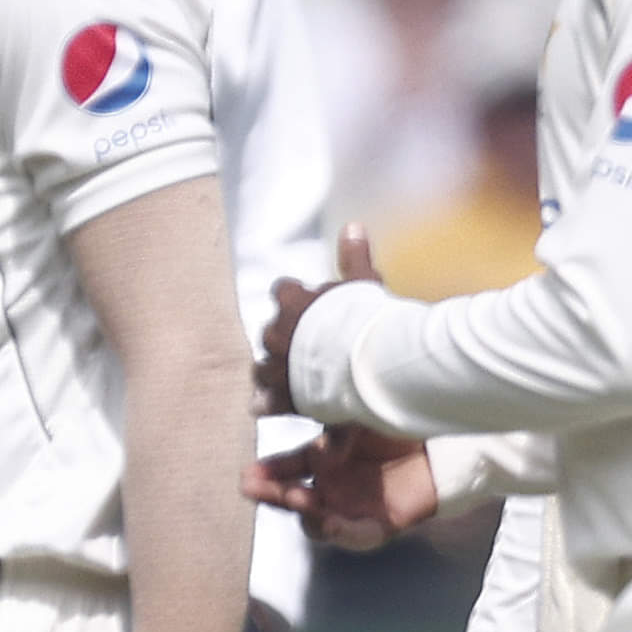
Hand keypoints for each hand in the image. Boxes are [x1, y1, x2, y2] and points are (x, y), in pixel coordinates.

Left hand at [251, 225, 383, 422]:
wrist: (369, 363)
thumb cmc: (366, 320)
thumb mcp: (364, 283)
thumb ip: (354, 256)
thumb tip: (352, 227)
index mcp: (291, 301)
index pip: (282, 291)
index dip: (295, 298)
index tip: (309, 305)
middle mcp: (276, 332)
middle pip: (270, 331)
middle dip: (283, 336)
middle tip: (304, 344)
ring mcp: (277, 366)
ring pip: (262, 367)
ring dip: (272, 369)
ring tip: (286, 375)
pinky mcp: (283, 396)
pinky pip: (264, 401)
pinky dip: (266, 402)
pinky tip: (267, 404)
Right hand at [256, 429, 439, 551]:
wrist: (447, 440)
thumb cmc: (399, 424)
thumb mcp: (359, 418)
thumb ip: (336, 433)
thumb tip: (319, 451)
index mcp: (322, 459)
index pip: (287, 469)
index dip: (267, 473)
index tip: (247, 473)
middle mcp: (333, 487)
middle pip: (294, 499)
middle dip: (272, 494)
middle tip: (252, 487)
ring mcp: (354, 507)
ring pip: (319, 521)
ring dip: (306, 512)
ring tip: (299, 497)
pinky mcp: (381, 524)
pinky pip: (358, 535)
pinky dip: (343, 532)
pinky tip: (331, 521)